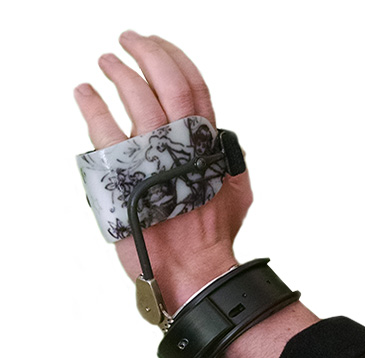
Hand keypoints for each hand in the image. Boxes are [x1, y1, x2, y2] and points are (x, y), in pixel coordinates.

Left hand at [75, 31, 250, 312]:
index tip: (158, 44)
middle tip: (129, 39)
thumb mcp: (237, 194)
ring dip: (119, 72)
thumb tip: (227, 142)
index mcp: (210, 146)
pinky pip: (105, 131)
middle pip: (168, 82)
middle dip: (148, 52)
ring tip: (105, 62)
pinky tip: (84, 92)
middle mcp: (185, 146)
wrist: (193, 268)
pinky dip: (92, 106)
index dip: (176, 59)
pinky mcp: (125, 176)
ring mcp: (155, 159)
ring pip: (137, 99)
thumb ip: (231, 162)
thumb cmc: (213, 236)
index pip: (196, 88)